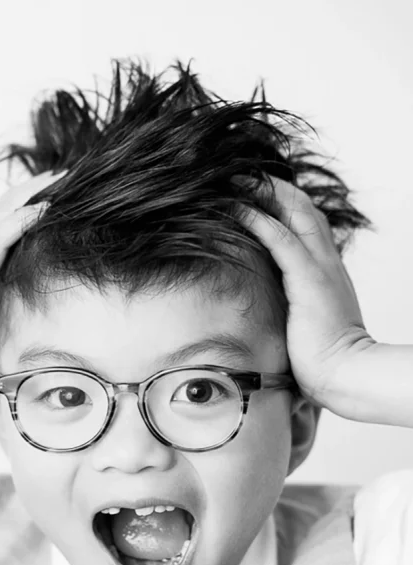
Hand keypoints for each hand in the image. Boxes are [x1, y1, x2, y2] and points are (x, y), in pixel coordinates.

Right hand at [0, 170, 64, 400]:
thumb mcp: (10, 322)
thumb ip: (27, 308)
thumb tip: (61, 318)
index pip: (15, 218)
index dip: (41, 199)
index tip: (73, 189)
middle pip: (13, 203)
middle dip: (44, 185)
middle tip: (77, 171)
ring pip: (8, 210)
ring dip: (38, 191)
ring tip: (67, 176)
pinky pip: (1, 235)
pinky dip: (24, 217)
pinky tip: (47, 207)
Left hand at [239, 176, 372, 406]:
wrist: (345, 375)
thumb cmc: (324, 362)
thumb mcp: (306, 328)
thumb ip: (293, 313)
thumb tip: (274, 322)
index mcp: (325, 273)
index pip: (307, 225)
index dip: (284, 205)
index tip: (258, 195)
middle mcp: (325, 262)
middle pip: (302, 208)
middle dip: (272, 187)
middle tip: (242, 175)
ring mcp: (319, 267)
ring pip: (293, 212)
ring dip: (263, 192)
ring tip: (234, 179)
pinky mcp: (307, 279)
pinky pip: (279, 238)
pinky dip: (257, 218)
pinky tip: (235, 206)